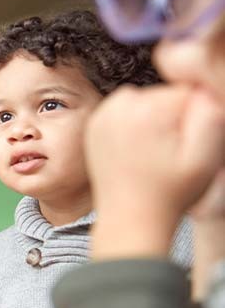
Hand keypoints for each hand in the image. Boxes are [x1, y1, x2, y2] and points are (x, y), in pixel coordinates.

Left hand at [88, 85, 224, 258]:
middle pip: (165, 95)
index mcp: (146, 110)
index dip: (195, 118)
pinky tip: (138, 150)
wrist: (130, 217)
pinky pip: (127, 111)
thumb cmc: (168, 194)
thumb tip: (203, 89)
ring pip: (148, 101)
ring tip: (153, 153)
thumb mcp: (204, 159)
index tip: (186, 144)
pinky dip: (135, 125)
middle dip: (174, 118)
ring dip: (155, 121)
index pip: (189, 92)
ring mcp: (104, 113)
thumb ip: (210, 117)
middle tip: (169, 153)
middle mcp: (119, 106)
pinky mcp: (96, 122)